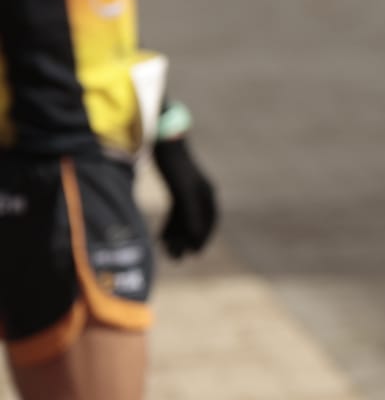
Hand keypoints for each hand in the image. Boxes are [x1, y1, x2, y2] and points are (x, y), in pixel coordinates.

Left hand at [152, 137, 217, 257]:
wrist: (161, 141)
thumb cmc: (174, 165)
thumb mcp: (183, 191)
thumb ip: (191, 214)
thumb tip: (196, 237)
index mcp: (206, 192)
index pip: (210, 220)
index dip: (203, 237)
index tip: (196, 253)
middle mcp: (200, 192)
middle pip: (195, 222)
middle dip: (187, 240)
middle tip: (178, 258)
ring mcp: (187, 191)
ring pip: (183, 219)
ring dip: (176, 235)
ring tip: (167, 252)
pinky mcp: (175, 189)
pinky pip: (174, 212)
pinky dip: (169, 224)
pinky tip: (159, 237)